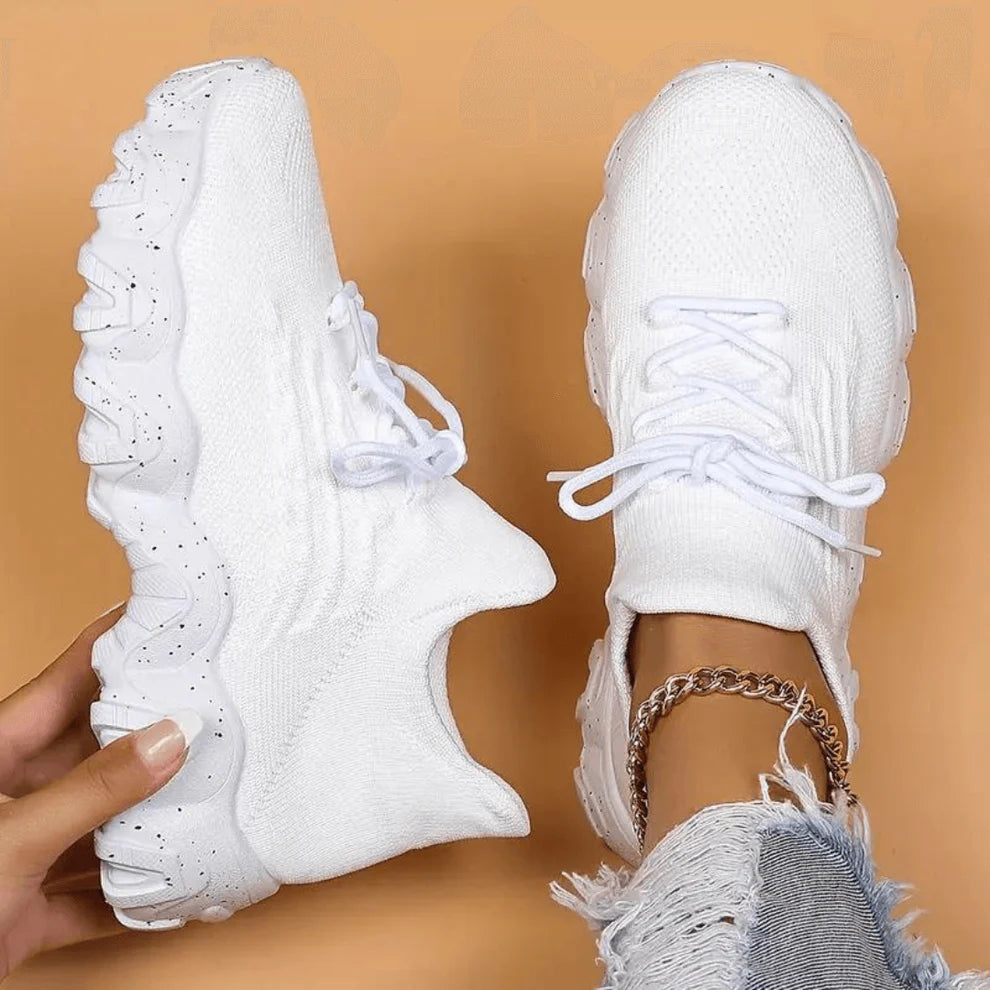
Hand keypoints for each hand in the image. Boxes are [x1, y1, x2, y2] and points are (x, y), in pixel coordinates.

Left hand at [0, 607, 195, 975]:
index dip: (120, 647)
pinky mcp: (21, 914)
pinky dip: (132, 898)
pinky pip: (90, 895)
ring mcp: (16, 856)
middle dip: (155, 737)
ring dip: (150, 822)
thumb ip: (92, 790)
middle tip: (218, 712)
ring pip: (98, 824)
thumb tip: (172, 738)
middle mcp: (8, 797)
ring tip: (216, 795)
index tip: (177, 623)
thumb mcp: (10, 839)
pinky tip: (179, 893)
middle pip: (94, 752)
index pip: (67, 681)